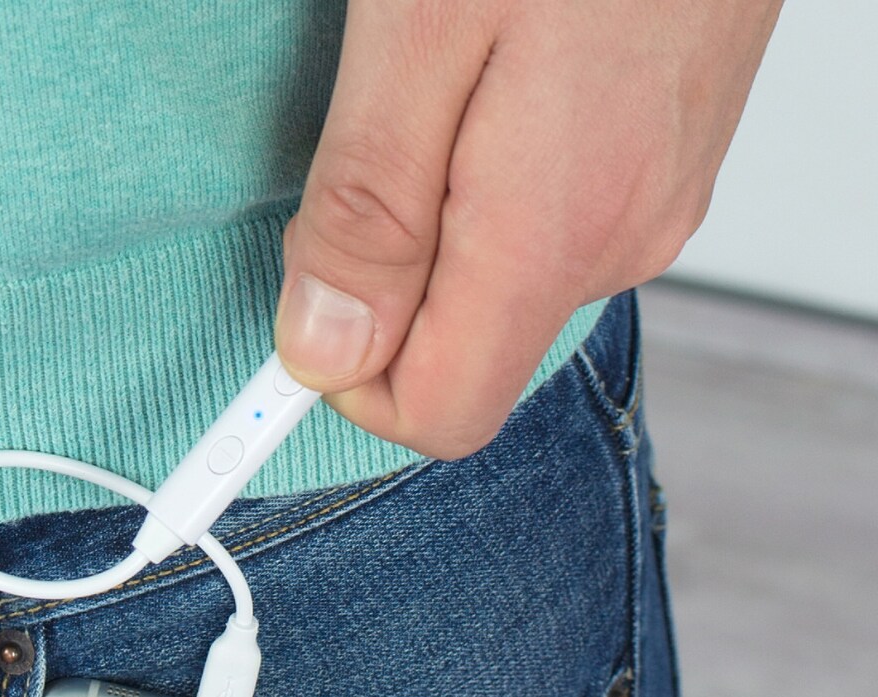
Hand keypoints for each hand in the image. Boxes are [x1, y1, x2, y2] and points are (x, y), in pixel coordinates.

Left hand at [273, 0, 782, 457]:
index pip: (438, 412)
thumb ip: (372, 213)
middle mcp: (613, 243)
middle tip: (358, 158)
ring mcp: (646, 208)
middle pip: (463, 355)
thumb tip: (324, 349)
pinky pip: (545, 235)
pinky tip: (490, 97)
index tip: (288, 334)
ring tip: (434, 98)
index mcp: (550, 234)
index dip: (348, 389)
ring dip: (435, 234)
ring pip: (498, 292)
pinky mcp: (655, 169)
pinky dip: (486, 200)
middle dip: (383, 293)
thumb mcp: (419, 30)